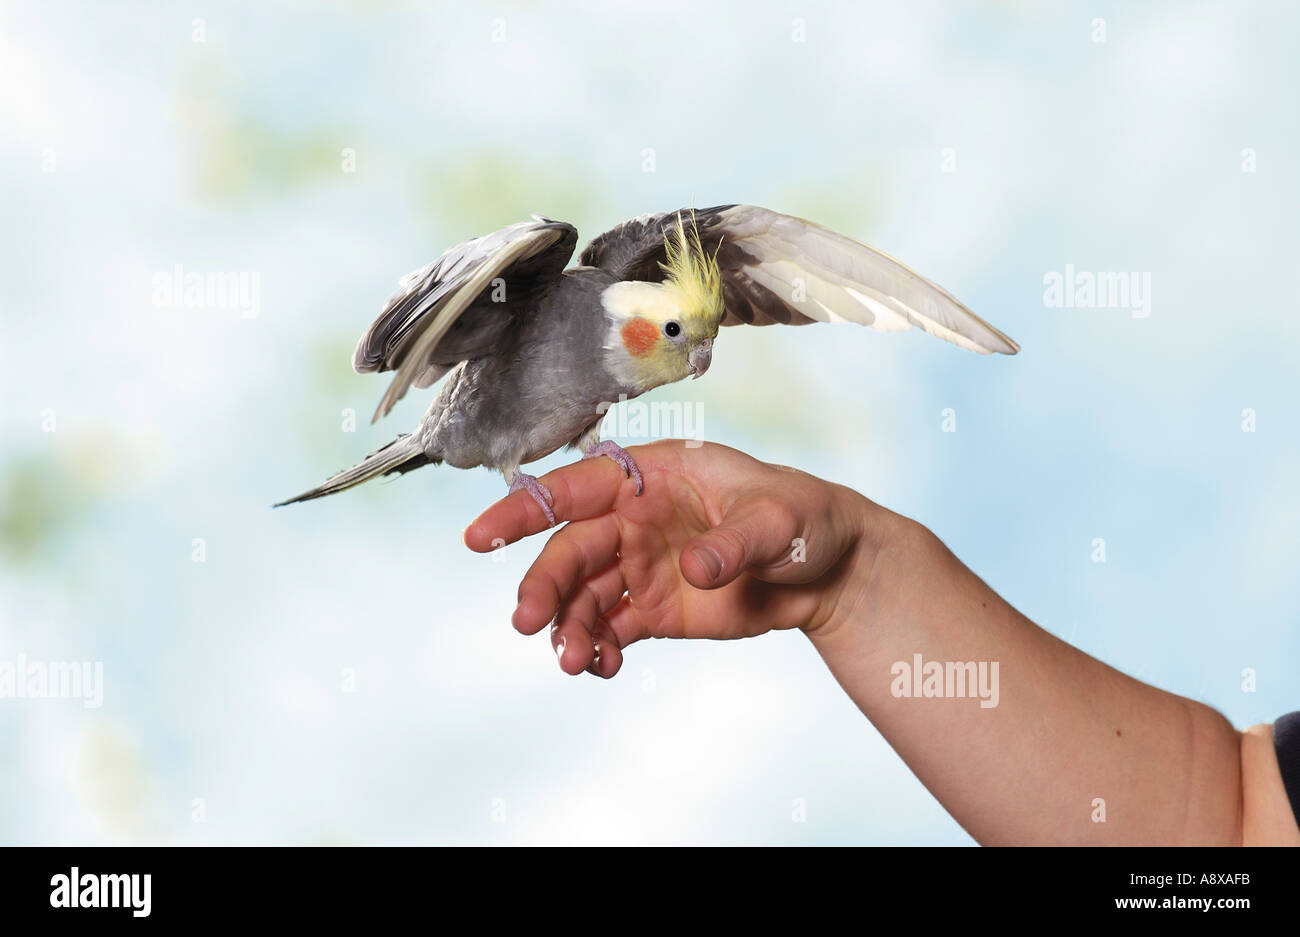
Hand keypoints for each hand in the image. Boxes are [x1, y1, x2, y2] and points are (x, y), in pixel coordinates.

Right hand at [464, 441, 880, 676]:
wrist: (828, 574)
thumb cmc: (803, 520)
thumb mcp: (778, 521)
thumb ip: (734, 541)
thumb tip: (691, 567)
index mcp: (653, 477)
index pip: (578, 487)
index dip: (526, 508)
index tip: (482, 536)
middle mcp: (634, 520)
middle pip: (570, 549)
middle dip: (544, 585)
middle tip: (528, 623)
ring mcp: (639, 566)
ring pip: (582, 596)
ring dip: (567, 627)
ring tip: (574, 662)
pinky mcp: (653, 609)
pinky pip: (608, 629)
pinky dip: (596, 649)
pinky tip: (600, 667)